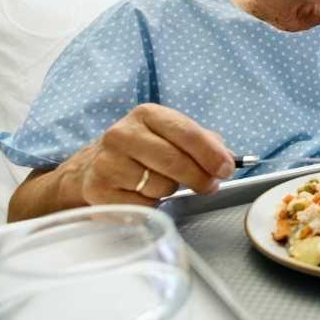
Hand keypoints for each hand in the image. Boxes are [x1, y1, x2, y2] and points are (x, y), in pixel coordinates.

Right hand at [69, 104, 234, 206]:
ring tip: (162, 183)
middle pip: (175, 161)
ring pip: (161, 186)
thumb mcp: (170, 135)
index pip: (186, 133)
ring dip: (171, 190)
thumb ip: (203, 142)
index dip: (211, 154)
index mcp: (146, 115)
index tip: (226, 169)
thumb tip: (227, 158)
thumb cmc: (142, 150)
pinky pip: (144, 205)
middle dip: (200, 178)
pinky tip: (143, 193)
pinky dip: (152, 204)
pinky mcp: (99, 190)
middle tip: (209, 186)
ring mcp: (107, 162)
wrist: (92, 167)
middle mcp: (122, 134)